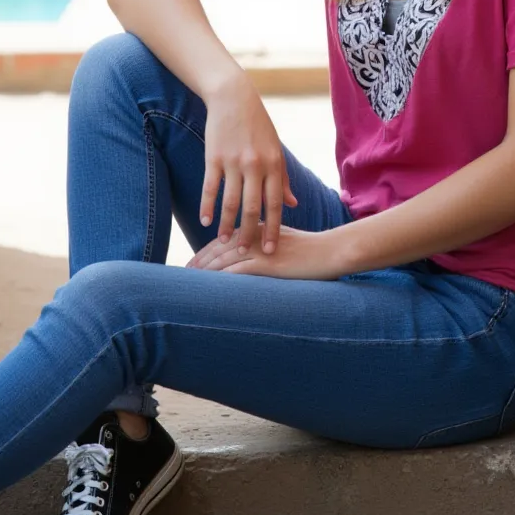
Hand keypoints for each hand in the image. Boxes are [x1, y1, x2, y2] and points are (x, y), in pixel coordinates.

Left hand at [187, 225, 343, 280]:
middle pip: (219, 247)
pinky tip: (210, 286)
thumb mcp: (284, 240)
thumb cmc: (310, 249)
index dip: (207, 251)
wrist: (330, 251)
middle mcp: (255, 235)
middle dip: (200, 260)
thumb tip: (253, 252)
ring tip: (191, 281)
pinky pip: (238, 271)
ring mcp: (260, 249)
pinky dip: (221, 278)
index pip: (225, 239)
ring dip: (205, 270)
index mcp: (257, 228)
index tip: (194, 262)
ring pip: (224, 259)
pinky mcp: (267, 263)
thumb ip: (266, 241)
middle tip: (185, 272)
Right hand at [200, 73, 297, 255]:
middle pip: (252, 207)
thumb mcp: (276, 150)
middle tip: (244, 253)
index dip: (273, 229)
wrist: (234, 98)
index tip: (270, 251)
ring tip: (223, 242)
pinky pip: (210, 187)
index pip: (275, 204)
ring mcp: (234, 162)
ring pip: (230, 201)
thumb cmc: (258, 126)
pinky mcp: (214, 157)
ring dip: (226, 225)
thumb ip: (282, 179)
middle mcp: (256, 165)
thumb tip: (293, 204)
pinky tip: (205, 221)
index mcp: (274, 165)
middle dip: (248, 233)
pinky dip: (207, 206)